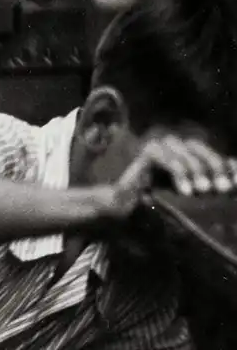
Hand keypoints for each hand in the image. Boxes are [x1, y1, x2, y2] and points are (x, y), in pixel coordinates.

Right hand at [97, 136, 236, 222]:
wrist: (122, 204)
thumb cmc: (154, 202)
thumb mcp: (187, 195)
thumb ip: (205, 187)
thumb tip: (231, 185)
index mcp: (189, 154)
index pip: (213, 154)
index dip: (226, 166)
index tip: (236, 184)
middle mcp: (178, 145)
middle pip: (202, 150)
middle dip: (215, 169)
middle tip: (223, 188)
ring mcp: (163, 145)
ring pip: (188, 153)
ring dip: (197, 172)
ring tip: (203, 191)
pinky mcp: (149, 151)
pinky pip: (169, 159)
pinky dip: (179, 174)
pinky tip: (185, 190)